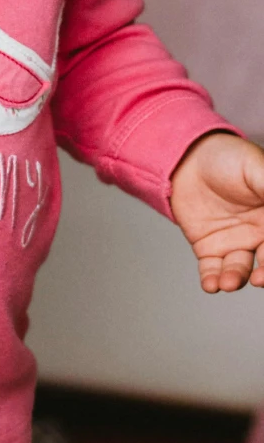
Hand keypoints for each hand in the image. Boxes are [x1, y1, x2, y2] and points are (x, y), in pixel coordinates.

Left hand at [168, 130, 263, 292]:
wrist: (186, 157)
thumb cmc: (227, 157)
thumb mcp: (257, 168)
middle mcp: (261, 234)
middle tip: (260, 279)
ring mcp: (236, 243)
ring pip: (241, 270)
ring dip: (237, 279)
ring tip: (229, 282)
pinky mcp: (209, 248)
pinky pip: (214, 270)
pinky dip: (213, 280)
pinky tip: (212, 285)